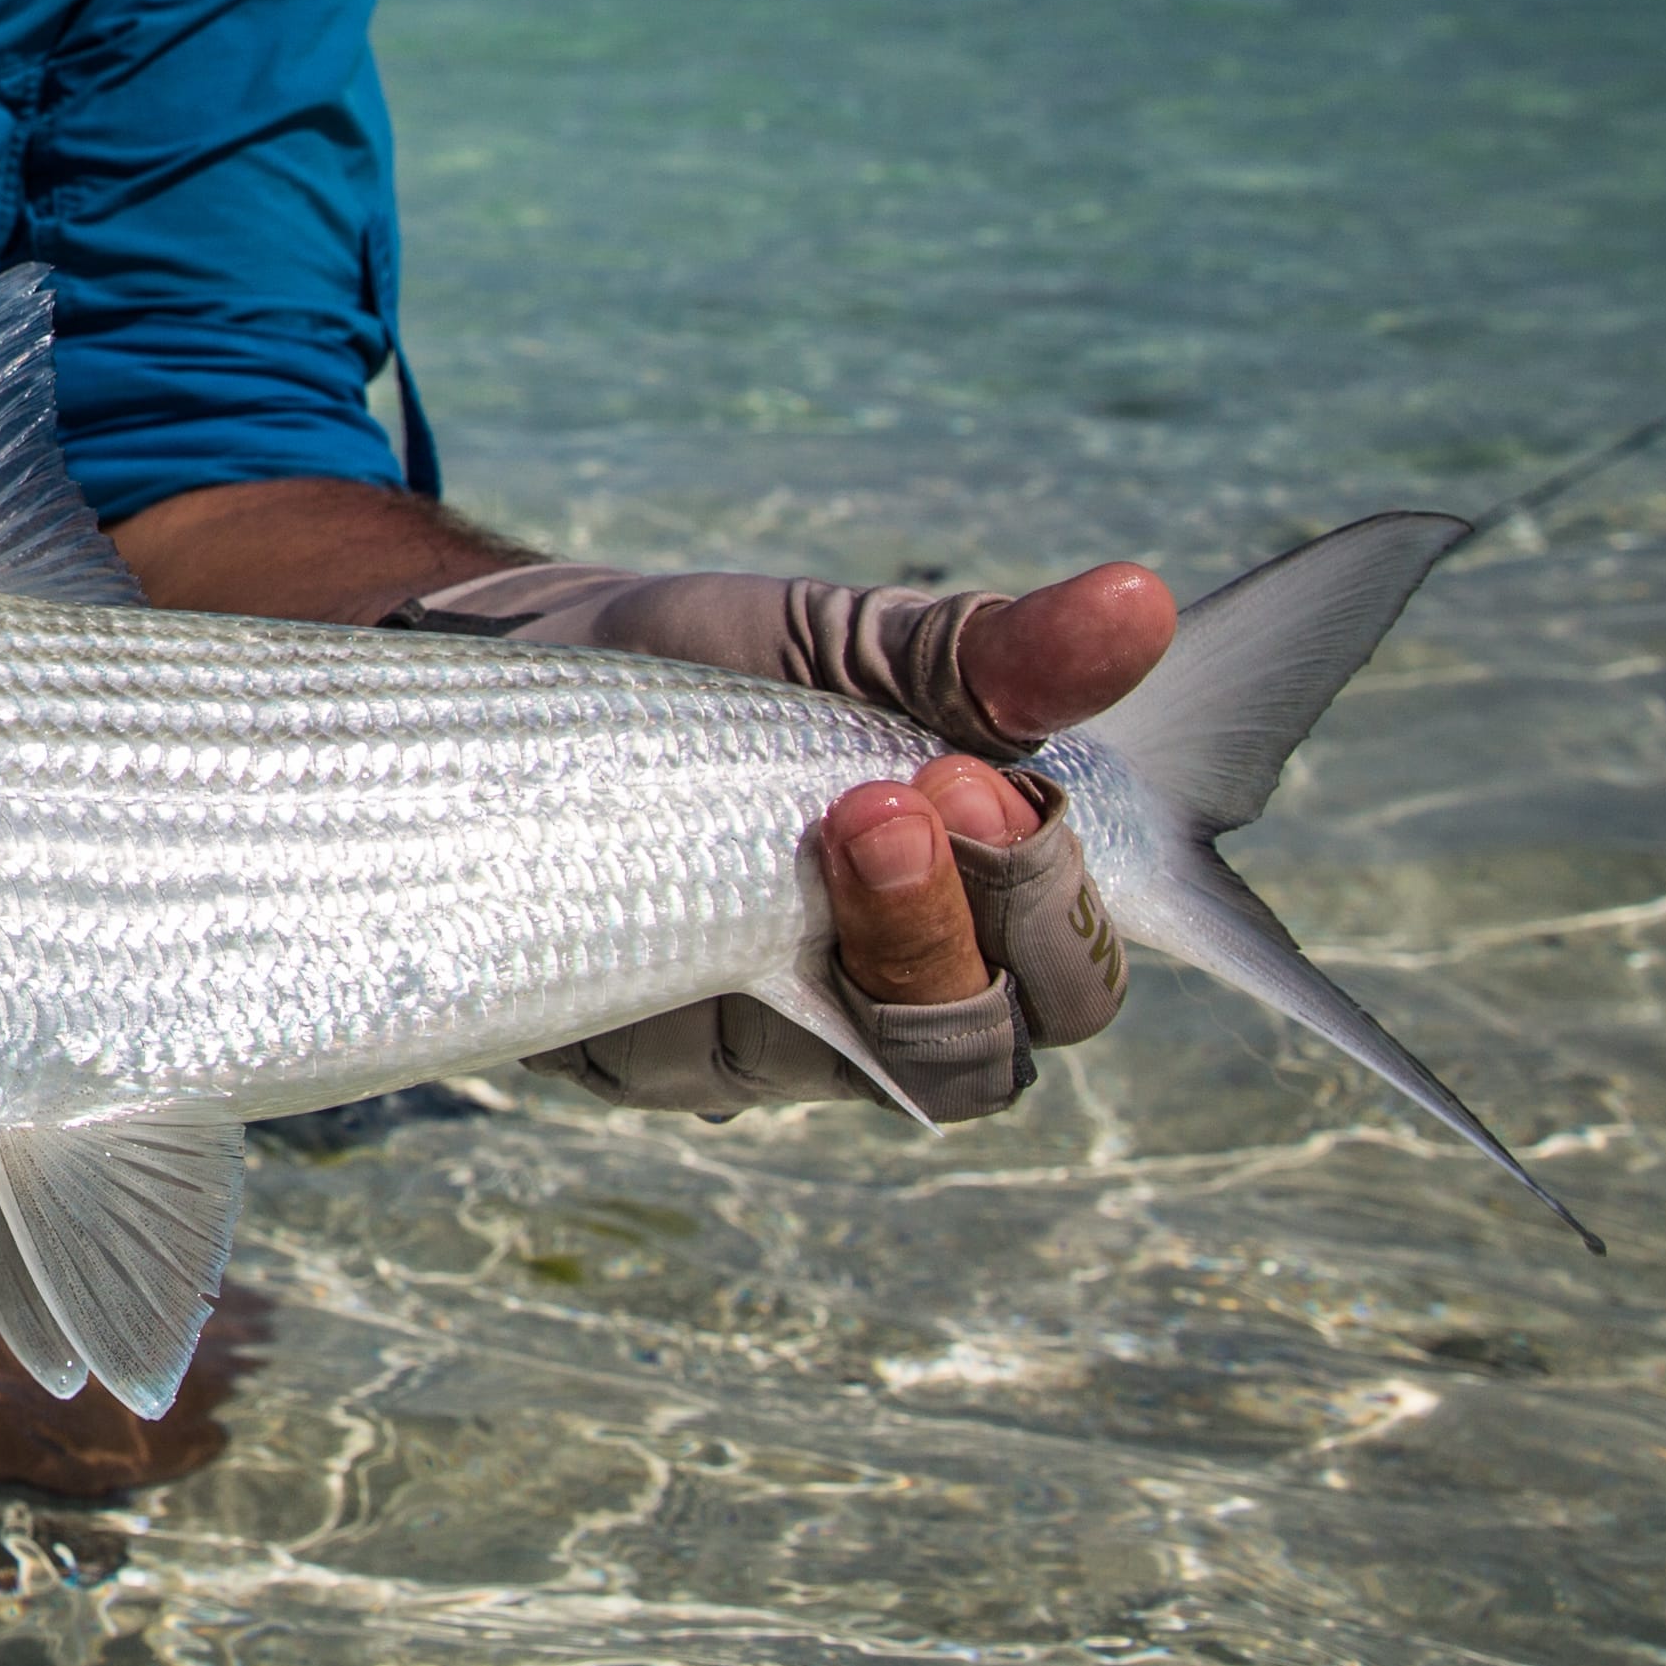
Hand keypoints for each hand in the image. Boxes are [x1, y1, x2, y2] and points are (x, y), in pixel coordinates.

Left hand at [514, 558, 1169, 1120]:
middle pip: (988, 1047)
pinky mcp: (644, 1051)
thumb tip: (1138, 599)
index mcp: (971, 909)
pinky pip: (701, 1059)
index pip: (1075, 970)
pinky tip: (689, 882)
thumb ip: (994, 654)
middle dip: (971, 923)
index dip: (1062, 904)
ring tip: (834, 816)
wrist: (527, 669)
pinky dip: (719, 978)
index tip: (992, 779)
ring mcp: (767, 1039)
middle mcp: (886, 999)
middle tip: (911, 793)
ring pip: (865, 1066)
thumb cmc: (720, 667)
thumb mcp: (854, 641)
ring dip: (872, 946)